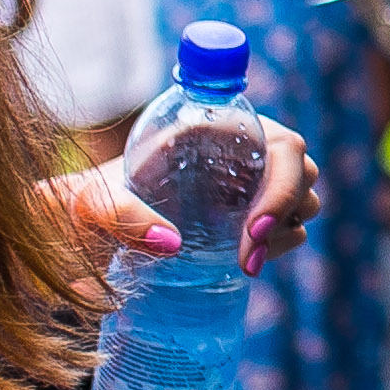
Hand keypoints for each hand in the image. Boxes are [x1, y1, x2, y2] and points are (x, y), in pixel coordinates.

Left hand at [41, 115, 318, 282]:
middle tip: (245, 257)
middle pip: (301, 170)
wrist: (85, 228)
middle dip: (283, 216)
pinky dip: (276, 245)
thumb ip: (121, 214)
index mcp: (216, 126)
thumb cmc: (88, 203)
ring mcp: (251, 180)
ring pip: (303, 199)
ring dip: (283, 232)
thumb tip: (170, 243)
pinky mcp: (250, 214)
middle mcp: (242, 147)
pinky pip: (290, 227)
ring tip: (242, 262)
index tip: (252, 228)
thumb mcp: (93, 202)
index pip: (280, 144)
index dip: (282, 182)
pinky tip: (244, 262)